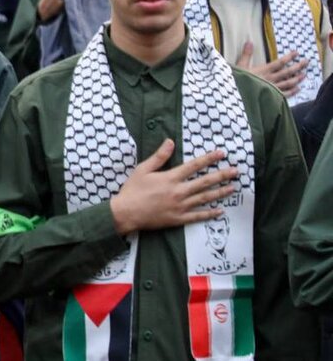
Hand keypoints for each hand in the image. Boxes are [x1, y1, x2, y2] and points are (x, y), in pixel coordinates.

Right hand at [109, 139, 237, 234]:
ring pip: (204, 198)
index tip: (221, 154)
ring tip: (232, 188)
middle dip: (222, 175)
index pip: (194, 166)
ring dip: (220, 193)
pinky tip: (219, 211)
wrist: (126, 213)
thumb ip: (159, 156)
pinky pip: (197, 216)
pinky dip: (209, 214)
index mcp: (170, 178)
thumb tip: (170, 142)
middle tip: (236, 171)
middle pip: (205, 182)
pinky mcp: (178, 218)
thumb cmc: (132, 190)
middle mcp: (178, 191)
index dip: (208, 159)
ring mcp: (180, 206)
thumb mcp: (142, 169)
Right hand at [236, 44, 307, 97]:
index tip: (296, 53)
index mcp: (264, 70)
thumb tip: (249, 42)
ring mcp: (272, 88)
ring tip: (304, 75)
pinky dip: (292, 91)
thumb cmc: (238, 80)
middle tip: (306, 62)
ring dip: (297, 79)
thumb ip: (246, 54)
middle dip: (298, 66)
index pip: (280, 62)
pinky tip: (298, 89)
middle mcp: (271, 79)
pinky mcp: (271, 96)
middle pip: (288, 72)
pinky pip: (284, 94)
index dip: (289, 57)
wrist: (237, 95)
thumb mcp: (240, 66)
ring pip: (288, 83)